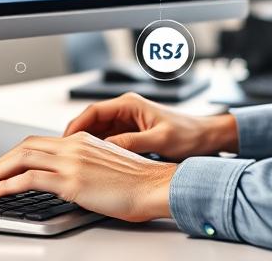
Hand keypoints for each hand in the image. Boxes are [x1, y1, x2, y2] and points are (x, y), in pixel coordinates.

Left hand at [0, 131, 175, 221]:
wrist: (156, 185)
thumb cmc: (138, 183)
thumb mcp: (106, 167)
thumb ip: (84, 168)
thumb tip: (68, 181)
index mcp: (81, 140)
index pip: (37, 142)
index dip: (14, 155)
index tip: (2, 168)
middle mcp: (73, 145)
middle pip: (23, 147)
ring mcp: (71, 161)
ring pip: (20, 159)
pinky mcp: (71, 180)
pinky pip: (27, 179)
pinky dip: (5, 185)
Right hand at [63, 91, 238, 159]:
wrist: (207, 138)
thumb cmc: (189, 135)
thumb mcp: (160, 141)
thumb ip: (132, 143)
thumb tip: (106, 149)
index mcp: (130, 104)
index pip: (93, 111)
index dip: (76, 126)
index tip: (64, 142)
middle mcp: (126, 110)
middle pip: (91, 122)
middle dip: (76, 138)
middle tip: (63, 156)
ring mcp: (128, 122)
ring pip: (98, 133)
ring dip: (86, 146)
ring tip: (74, 163)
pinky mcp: (132, 134)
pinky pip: (108, 141)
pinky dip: (98, 152)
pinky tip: (93, 166)